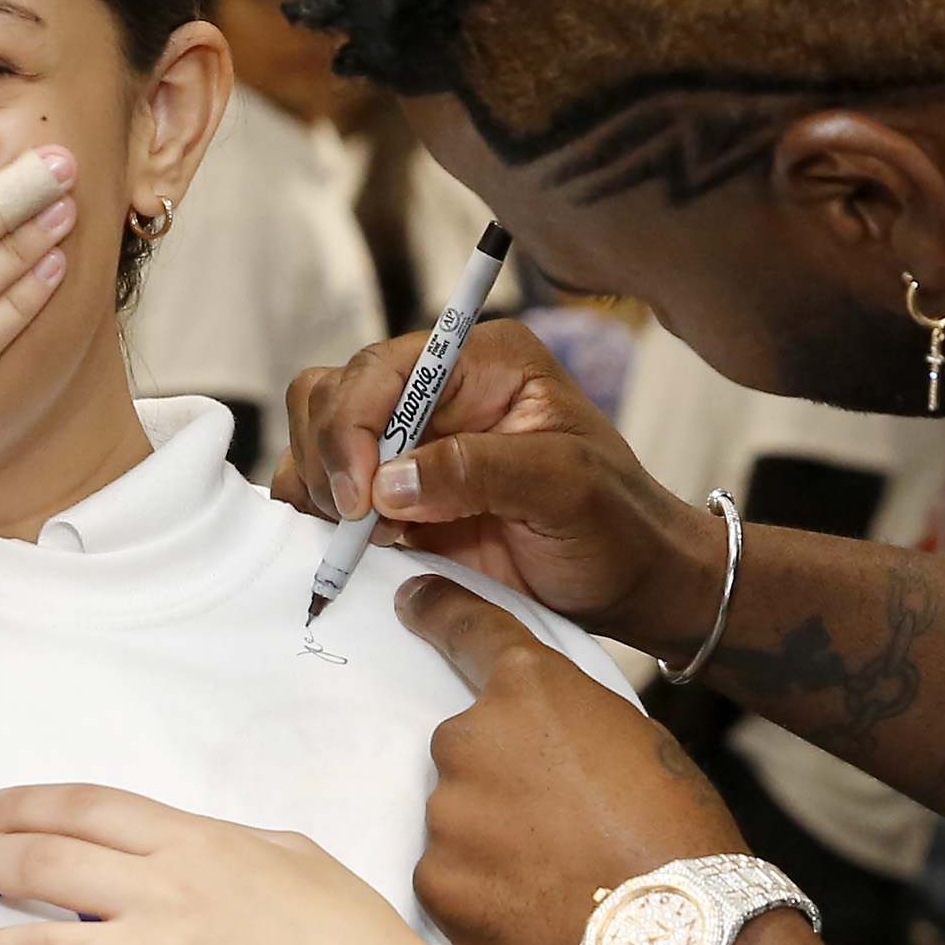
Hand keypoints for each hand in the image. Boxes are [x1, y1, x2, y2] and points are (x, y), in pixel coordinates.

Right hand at [272, 320, 730, 659]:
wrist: (629, 582)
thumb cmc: (616, 525)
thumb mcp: (567, 489)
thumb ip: (480, 471)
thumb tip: (389, 481)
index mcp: (483, 362)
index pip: (385, 368)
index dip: (355, 426)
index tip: (361, 497)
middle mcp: (437, 392)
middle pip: (333, 394)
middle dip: (331, 457)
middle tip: (358, 524)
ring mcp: (409, 444)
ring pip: (315, 437)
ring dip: (319, 488)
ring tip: (363, 538)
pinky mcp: (393, 496)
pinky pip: (324, 491)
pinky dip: (318, 519)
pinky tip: (353, 548)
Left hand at [394, 577, 749, 944]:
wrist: (680, 930)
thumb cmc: (677, 826)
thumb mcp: (631, 737)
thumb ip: (563, 724)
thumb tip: (532, 747)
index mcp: (525, 689)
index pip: (465, 631)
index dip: (437, 612)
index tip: (412, 602)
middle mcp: (467, 741)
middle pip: (464, 751)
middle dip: (498, 779)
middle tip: (558, 823)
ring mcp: (447, 821)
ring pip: (455, 822)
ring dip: (490, 842)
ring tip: (554, 877)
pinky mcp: (440, 893)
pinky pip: (453, 885)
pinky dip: (485, 899)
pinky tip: (536, 914)